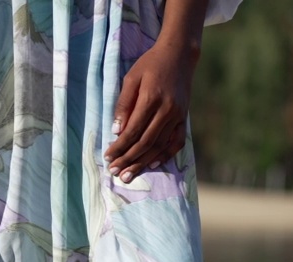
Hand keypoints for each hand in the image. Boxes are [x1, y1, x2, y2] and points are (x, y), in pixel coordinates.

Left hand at [103, 41, 197, 182]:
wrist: (179, 55)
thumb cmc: (150, 64)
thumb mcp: (131, 78)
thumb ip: (123, 104)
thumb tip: (116, 131)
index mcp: (151, 98)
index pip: (132, 130)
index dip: (120, 147)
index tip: (108, 157)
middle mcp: (166, 110)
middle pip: (145, 142)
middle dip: (129, 159)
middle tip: (116, 172)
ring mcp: (178, 115)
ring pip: (160, 145)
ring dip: (144, 162)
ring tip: (130, 174)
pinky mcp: (184, 118)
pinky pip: (177, 142)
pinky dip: (166, 155)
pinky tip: (153, 164)